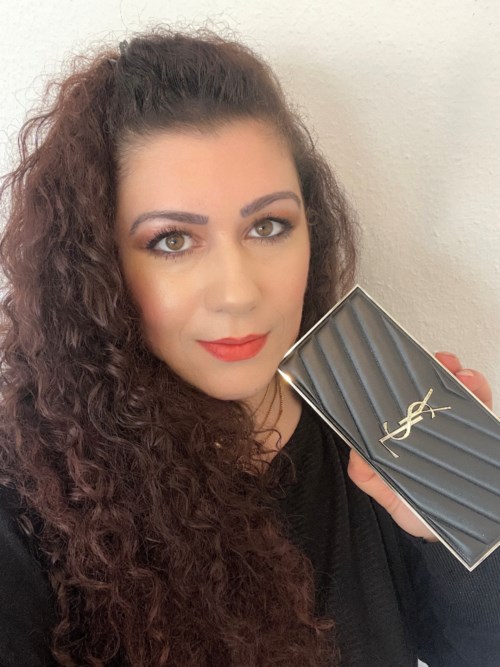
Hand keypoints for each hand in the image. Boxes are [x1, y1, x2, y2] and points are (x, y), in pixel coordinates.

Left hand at [347, 351, 493, 539]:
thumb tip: (355, 456)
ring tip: (455, 369)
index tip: (399, 366)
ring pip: (459, 393)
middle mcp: (434, 429)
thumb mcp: (391, 495)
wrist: (462, 536)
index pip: (404, 402)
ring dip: (456, 374)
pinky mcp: (484, 435)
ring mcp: (460, 430)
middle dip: (433, 369)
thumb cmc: (422, 513)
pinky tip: (472, 384)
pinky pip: (484, 407)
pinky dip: (480, 391)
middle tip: (433, 360)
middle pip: (433, 391)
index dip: (402, 382)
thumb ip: (372, 479)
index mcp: (409, 436)